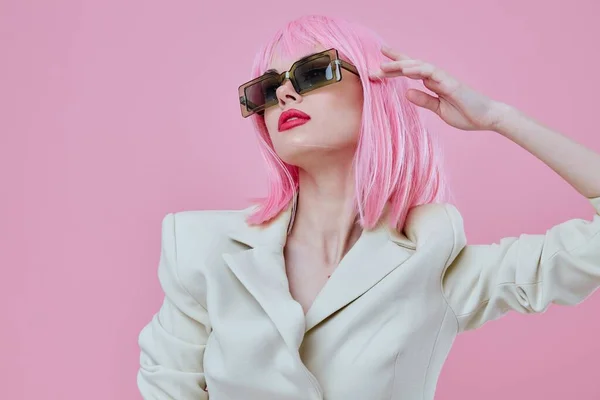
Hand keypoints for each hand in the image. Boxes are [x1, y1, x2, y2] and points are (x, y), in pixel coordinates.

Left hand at [369, 46, 508, 130]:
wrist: (487, 118)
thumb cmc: (466, 114)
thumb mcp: (439, 110)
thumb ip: (424, 100)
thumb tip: (407, 93)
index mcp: (433, 84)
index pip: (412, 71)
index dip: (396, 65)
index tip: (379, 64)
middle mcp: (437, 78)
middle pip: (411, 66)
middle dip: (393, 64)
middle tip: (374, 66)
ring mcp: (444, 79)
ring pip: (419, 66)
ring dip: (401, 65)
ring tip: (384, 66)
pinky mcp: (451, 84)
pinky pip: (432, 73)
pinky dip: (418, 70)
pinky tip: (406, 70)